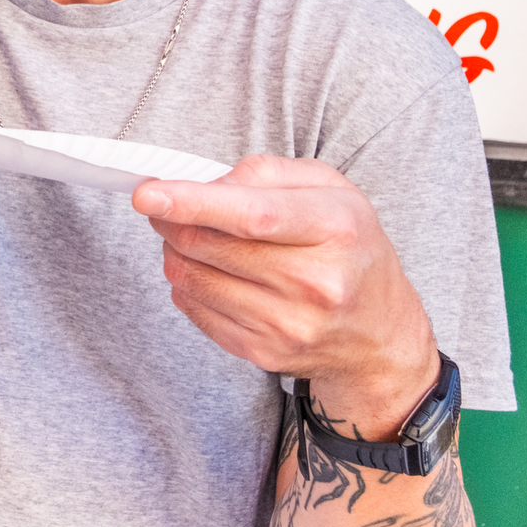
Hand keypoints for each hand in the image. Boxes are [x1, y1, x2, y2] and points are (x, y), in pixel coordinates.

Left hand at [133, 155, 441, 439]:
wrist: (380, 334)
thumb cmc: (349, 247)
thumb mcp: (329, 189)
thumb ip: (265, 173)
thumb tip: (206, 185)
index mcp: (335, 229)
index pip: (253, 216)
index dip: (192, 203)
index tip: (146, 194)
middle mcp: (315, 283)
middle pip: (209, 246)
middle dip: (171, 219)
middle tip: (164, 205)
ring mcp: (290, 325)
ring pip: (192, 278)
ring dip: (176, 251)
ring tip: (194, 238)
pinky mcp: (265, 353)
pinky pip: (195, 310)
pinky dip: (189, 284)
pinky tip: (212, 272)